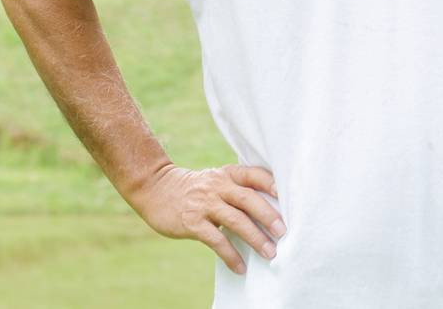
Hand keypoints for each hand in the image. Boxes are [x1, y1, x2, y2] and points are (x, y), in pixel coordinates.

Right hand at [129, 163, 284, 275]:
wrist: (155, 188)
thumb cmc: (194, 188)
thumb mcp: (215, 180)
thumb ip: (237, 189)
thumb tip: (270, 209)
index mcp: (226, 174)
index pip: (254, 174)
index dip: (271, 184)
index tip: (288, 197)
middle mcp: (217, 186)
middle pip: (248, 199)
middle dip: (268, 215)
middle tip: (284, 232)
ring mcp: (204, 204)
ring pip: (235, 220)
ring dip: (255, 238)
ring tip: (270, 253)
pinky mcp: (192, 222)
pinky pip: (216, 240)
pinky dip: (230, 255)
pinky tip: (240, 267)